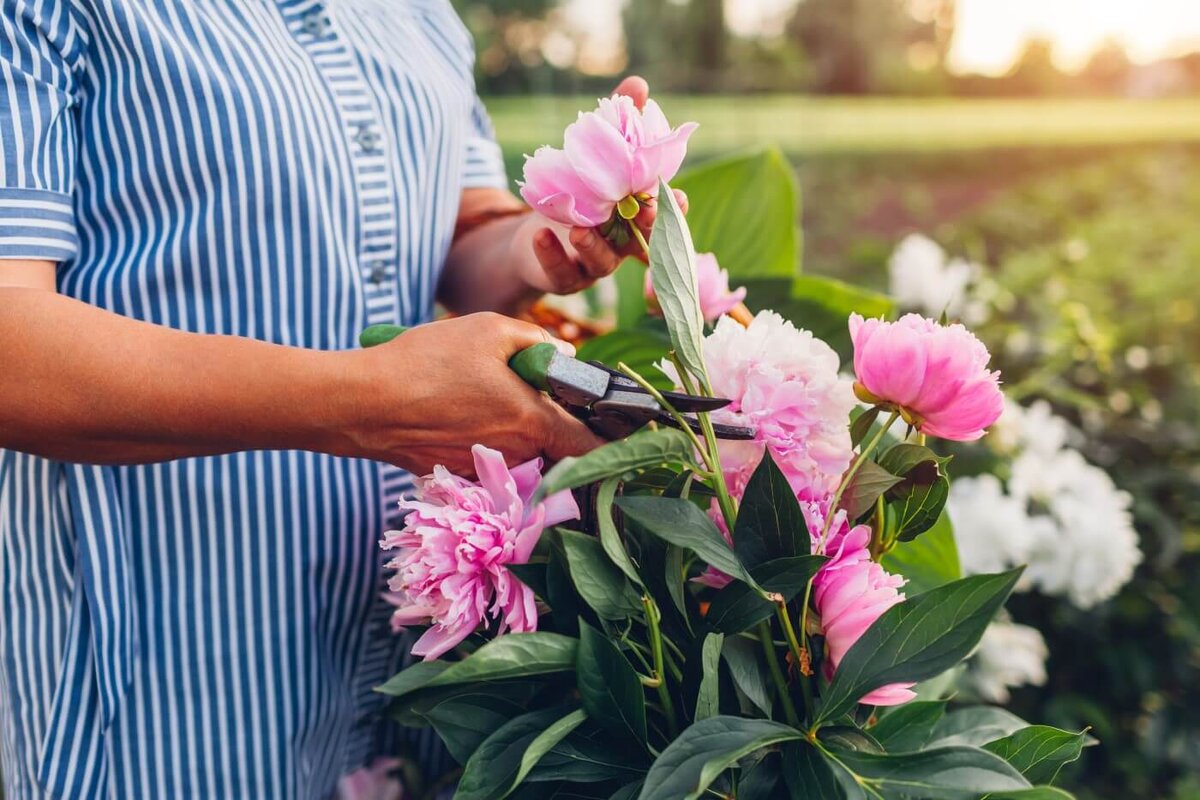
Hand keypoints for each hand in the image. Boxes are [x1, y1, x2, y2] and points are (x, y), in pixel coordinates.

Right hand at [345, 313, 603, 475]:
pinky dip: (489, 444)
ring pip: (524, 456)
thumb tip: (562, 352)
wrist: (363, 404)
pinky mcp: (459, 476)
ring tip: (491, 400)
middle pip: (558, 451)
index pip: (591, 446)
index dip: (610, 437)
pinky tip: (463, 416)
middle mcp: (516, 455)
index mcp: (532, 421)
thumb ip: (536, 341)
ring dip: (522, 435)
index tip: (619, 426)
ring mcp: (486, 471)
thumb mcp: (488, 330)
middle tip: (542, 394)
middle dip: (559, 426)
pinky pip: (490, 462)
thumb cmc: (426, 362)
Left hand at [518, 75, 688, 294]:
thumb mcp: (591, 158)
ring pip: (601, 262)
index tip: (680, 197)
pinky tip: (541, 234)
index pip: (661, 216)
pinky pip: (561, 272)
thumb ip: (617, 127)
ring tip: (579, 230)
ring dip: (593, 246)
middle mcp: (619, 245)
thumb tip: (638, 86)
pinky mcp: (563, 276)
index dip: (673, 211)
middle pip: (640, 243)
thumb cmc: (572, 195)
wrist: (531, 237)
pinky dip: (552, 255)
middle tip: (644, 209)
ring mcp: (592, 264)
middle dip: (645, 229)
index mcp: (633, 218)